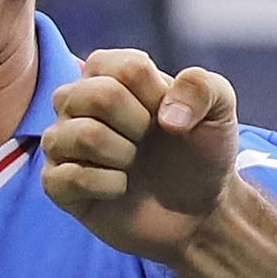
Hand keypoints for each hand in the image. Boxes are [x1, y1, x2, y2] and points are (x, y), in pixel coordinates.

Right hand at [41, 51, 239, 263]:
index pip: (125, 67)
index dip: (157, 96)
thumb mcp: (219, 110)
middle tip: (147, 142)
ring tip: (132, 164)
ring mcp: (62, 141)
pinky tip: (120, 188)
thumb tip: (166, 115)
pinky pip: (70, 176)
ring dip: (124, 155)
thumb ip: (203, 87)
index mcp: (108, 72)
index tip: (168, 116)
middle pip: (99, 95)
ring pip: (83, 134)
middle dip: (139, 125)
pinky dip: (109, 186)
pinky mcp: (56, 182)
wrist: (200, 210)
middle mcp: (76, 101)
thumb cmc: (201, 153)